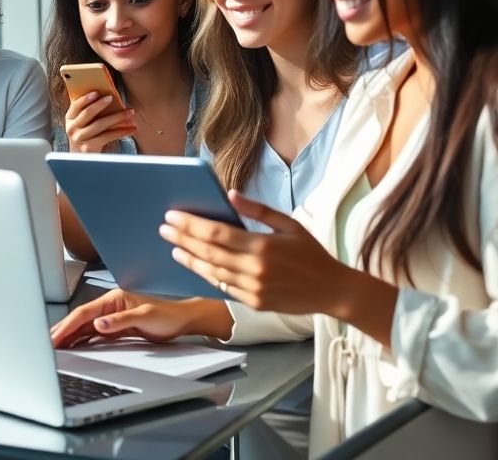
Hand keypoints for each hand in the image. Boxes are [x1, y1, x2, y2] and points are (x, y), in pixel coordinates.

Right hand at [51, 288, 232, 347]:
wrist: (182, 320)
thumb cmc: (168, 315)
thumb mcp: (145, 317)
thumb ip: (120, 320)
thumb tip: (98, 324)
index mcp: (113, 299)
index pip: (84, 313)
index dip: (67, 325)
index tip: (56, 336)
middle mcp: (110, 306)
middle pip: (80, 318)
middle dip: (62, 329)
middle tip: (47, 342)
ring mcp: (111, 316)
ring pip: (84, 327)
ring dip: (69, 335)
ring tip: (55, 345)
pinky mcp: (115, 327)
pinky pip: (93, 334)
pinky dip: (81, 339)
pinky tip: (74, 346)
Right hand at [64, 92, 134, 152]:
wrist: (80, 156)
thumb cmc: (85, 134)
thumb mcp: (82, 122)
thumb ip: (88, 110)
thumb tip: (108, 96)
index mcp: (70, 118)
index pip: (75, 105)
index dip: (85, 98)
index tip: (96, 92)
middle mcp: (72, 128)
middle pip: (87, 113)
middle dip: (100, 104)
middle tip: (112, 97)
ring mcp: (79, 138)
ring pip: (99, 124)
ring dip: (117, 117)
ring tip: (130, 112)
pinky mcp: (88, 147)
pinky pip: (106, 137)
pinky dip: (120, 132)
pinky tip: (130, 129)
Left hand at [161, 191, 355, 315]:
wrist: (333, 290)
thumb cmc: (311, 253)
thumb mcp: (290, 224)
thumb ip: (258, 210)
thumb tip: (230, 194)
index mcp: (263, 246)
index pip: (216, 233)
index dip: (191, 224)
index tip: (172, 216)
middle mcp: (255, 269)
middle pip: (208, 252)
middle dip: (183, 239)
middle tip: (164, 229)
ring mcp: (253, 289)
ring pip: (212, 272)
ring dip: (189, 259)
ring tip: (174, 247)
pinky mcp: (254, 304)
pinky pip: (224, 287)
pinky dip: (207, 276)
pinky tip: (195, 266)